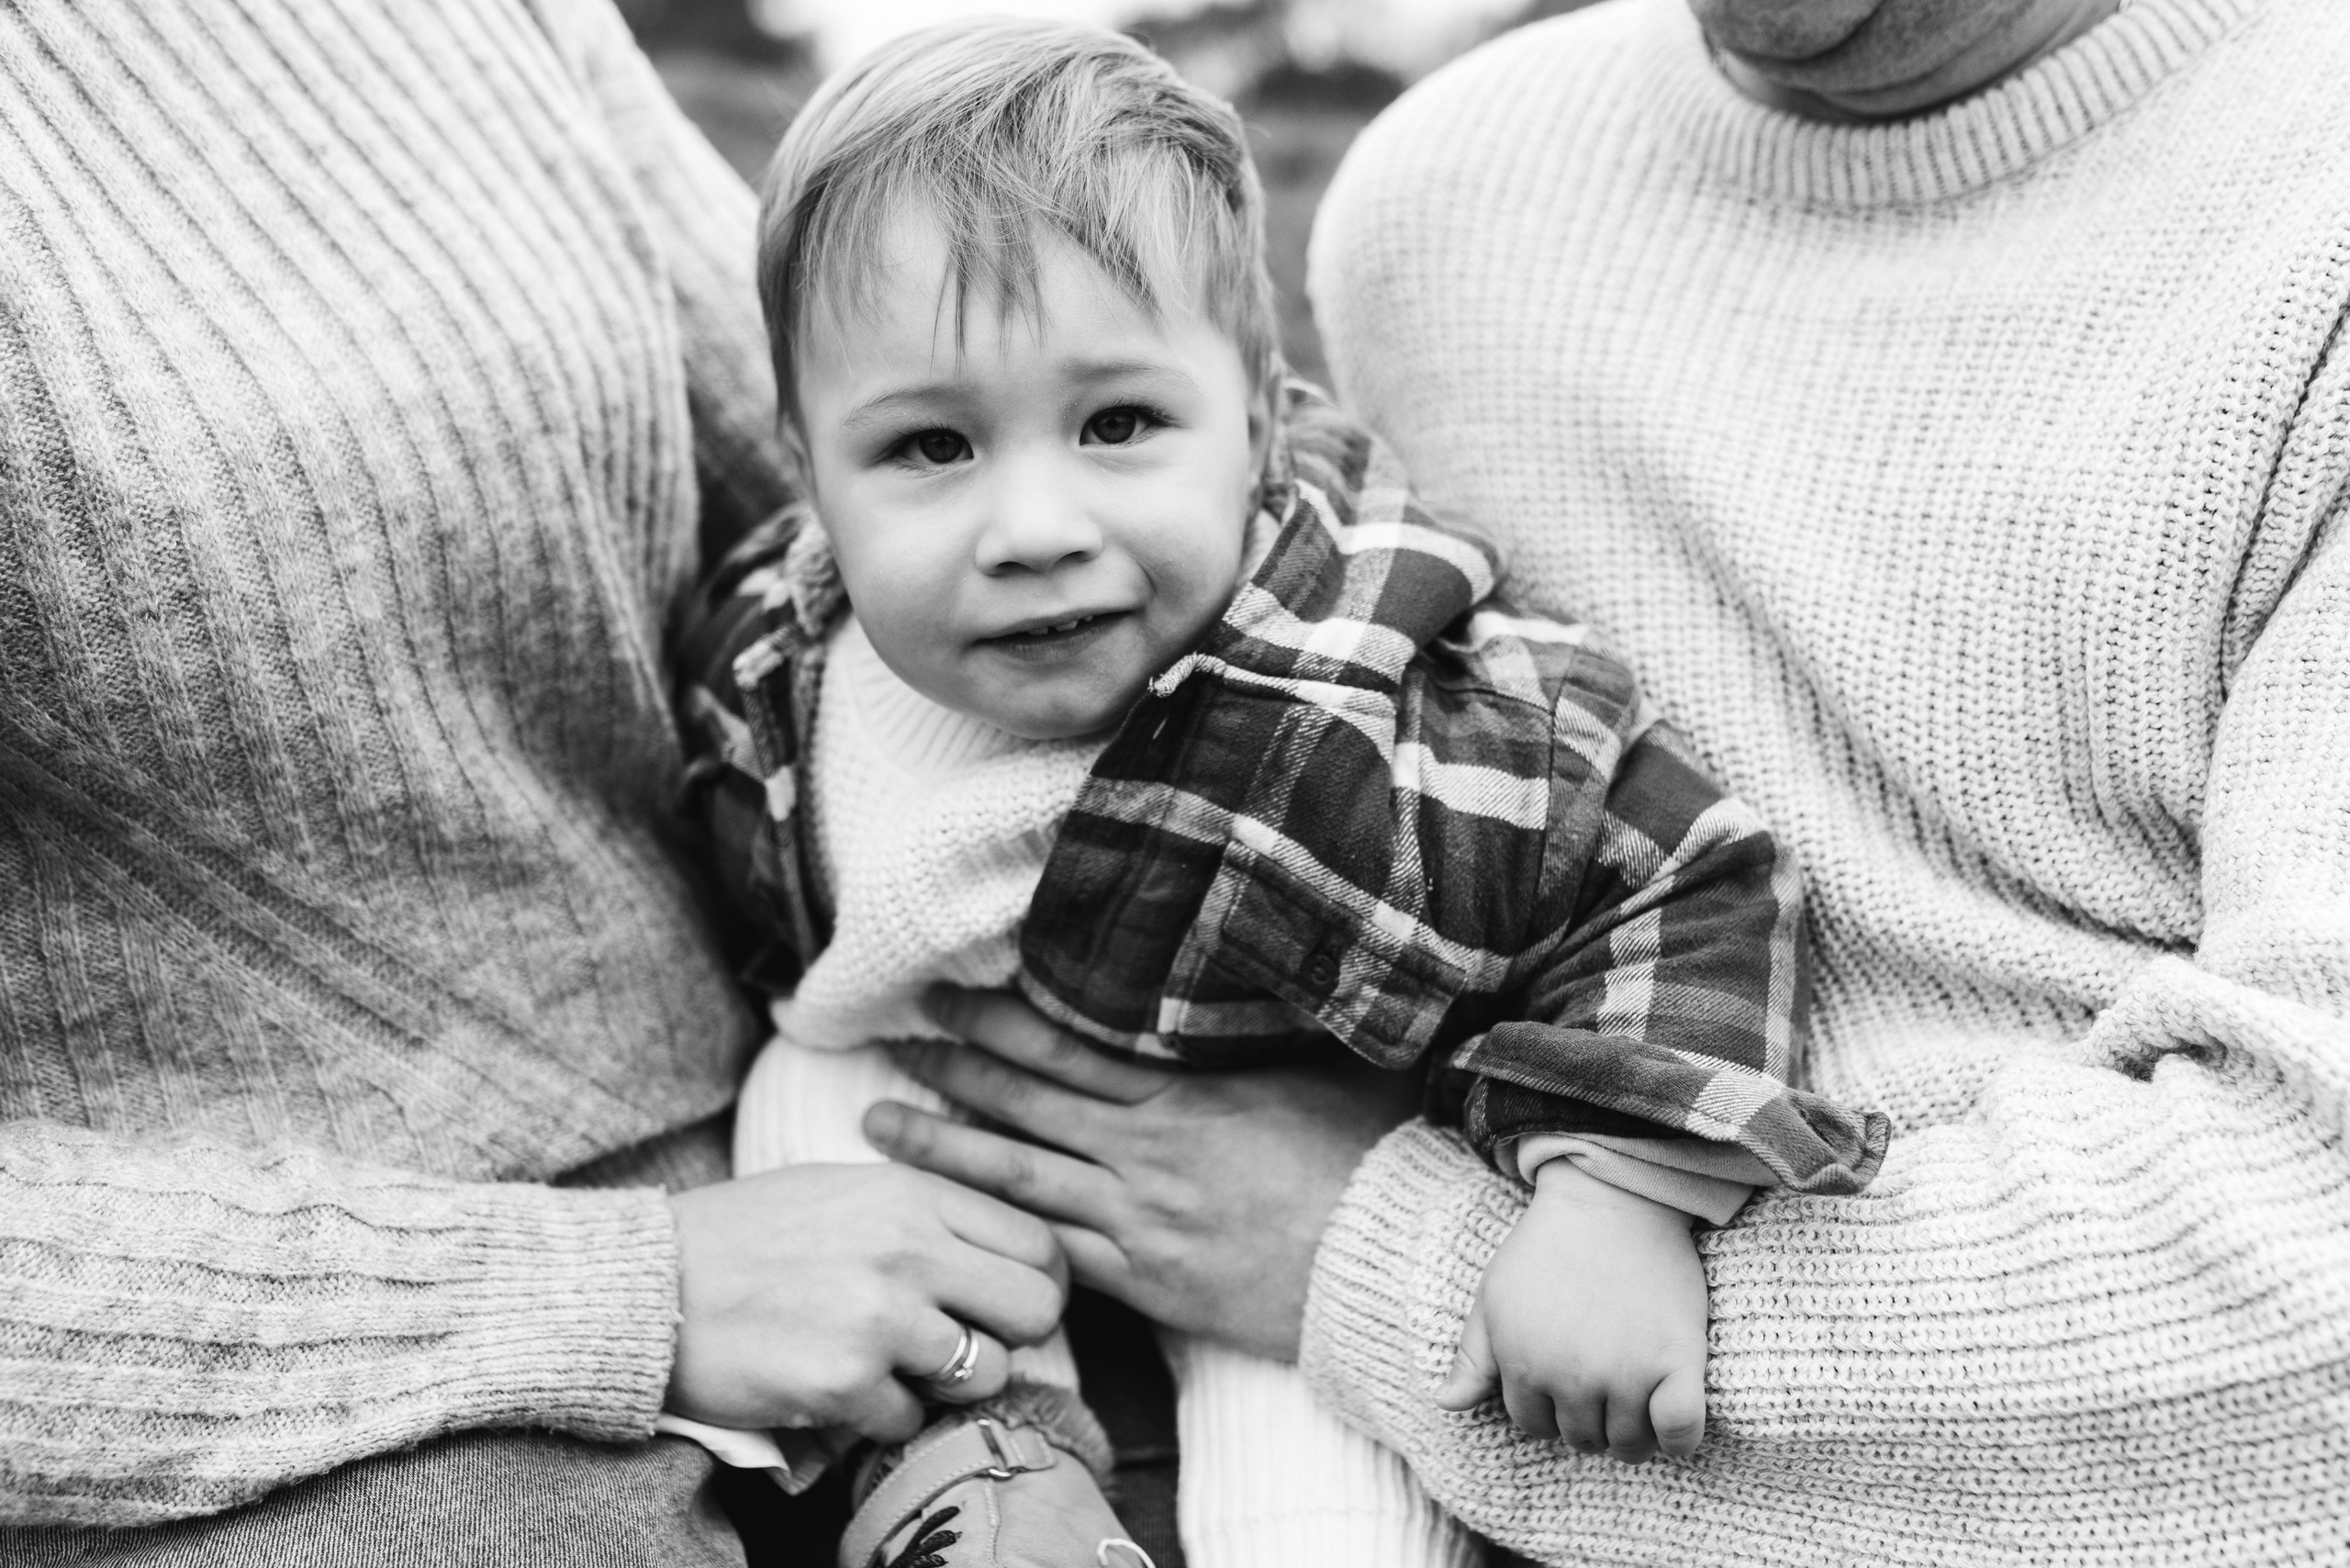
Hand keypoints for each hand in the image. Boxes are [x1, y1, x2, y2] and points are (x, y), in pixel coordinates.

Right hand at [665, 1163, 1065, 1442]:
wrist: (649, 1285)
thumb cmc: (748, 1236)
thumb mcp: (845, 1189)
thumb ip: (927, 1215)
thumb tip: (1007, 1256)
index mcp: (913, 1193)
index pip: (1039, 1243)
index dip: (1038, 1282)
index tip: (1005, 1304)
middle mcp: (909, 1249)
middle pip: (1037, 1309)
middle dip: (1012, 1336)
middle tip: (967, 1343)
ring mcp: (880, 1318)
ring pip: (987, 1373)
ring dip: (946, 1383)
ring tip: (892, 1364)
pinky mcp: (844, 1382)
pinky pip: (913, 1419)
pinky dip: (883, 1416)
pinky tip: (839, 1387)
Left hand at [859, 985, 1421, 1359]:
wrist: (1393, 1267)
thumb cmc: (1372, 1158)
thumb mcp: (1322, 1066)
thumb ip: (1264, 1028)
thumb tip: (1245, 969)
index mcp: (1184, 1092)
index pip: (1064, 1046)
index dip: (995, 1020)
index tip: (944, 997)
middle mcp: (1146, 1153)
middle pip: (1022, 1105)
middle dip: (948, 1072)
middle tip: (890, 1045)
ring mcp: (1139, 1222)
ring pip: (1016, 1180)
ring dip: (942, 1151)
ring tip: (878, 1126)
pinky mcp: (1147, 1284)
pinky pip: (1052, 1256)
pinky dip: (995, 1235)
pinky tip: (950, 1222)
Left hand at [1435, 1159, 1708, 1463]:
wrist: (1609, 1199)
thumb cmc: (1545, 1246)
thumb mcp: (1494, 1297)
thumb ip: (1472, 1358)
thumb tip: (1444, 1404)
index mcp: (1524, 1366)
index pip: (1533, 1424)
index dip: (1548, 1406)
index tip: (1565, 1380)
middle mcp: (1573, 1378)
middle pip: (1582, 1438)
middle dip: (1589, 1419)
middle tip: (1603, 1381)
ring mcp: (1627, 1373)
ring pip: (1629, 1445)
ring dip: (1633, 1433)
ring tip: (1635, 1394)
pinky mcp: (1677, 1361)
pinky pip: (1681, 1432)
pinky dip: (1679, 1439)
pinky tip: (1671, 1415)